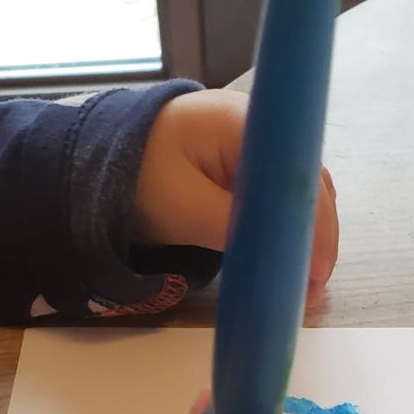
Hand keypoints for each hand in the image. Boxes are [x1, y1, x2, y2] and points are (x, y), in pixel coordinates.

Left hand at [133, 90, 338, 308]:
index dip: (317, 225)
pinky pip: (274, 197)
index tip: (317, 270)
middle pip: (306, 183)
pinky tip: (285, 258)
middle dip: (315, 236)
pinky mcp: (242, 165)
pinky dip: (284, 229)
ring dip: (303, 235)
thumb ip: (233, 227)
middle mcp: (259, 128)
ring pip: (294, 193)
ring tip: (304, 281)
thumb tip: (278, 258)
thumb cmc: (137, 177)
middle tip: (313, 288)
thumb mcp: (183, 208)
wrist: (97, 158)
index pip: (301, 176)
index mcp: (246, 125)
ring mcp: (253, 145)